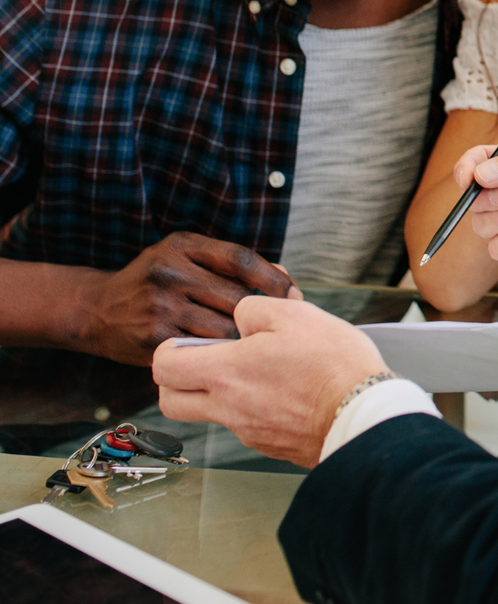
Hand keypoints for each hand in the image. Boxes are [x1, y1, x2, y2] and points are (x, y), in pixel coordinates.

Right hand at [76, 232, 300, 365]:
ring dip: (244, 337)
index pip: (240, 259)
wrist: (98, 310)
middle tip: (280, 326)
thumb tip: (284, 276)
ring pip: (223, 327)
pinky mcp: (154, 339)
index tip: (293, 293)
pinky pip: (202, 349)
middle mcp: (171, 273)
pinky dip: (221, 354)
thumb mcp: (186, 256)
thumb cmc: (155, 281)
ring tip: (259, 343)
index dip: (273, 278)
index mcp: (183, 247)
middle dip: (262, 314)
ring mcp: (161, 306)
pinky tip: (231, 357)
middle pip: (236, 296)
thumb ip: (229, 264)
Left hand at [154, 297, 386, 467]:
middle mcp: (228, 408)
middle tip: (206, 359)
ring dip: (219, 392)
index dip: (167, 350)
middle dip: (177, 379)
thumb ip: (254, 309)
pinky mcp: (270, 444)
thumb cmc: (332, 364)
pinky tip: (285, 389)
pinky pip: (245, 425)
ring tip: (259, 369)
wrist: (362, 413)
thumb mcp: (294, 314)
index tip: (185, 341)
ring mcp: (248, 431)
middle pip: (171, 402)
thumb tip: (240, 316)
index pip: (164, 367)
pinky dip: (254, 406)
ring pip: (210, 413)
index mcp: (227, 372)